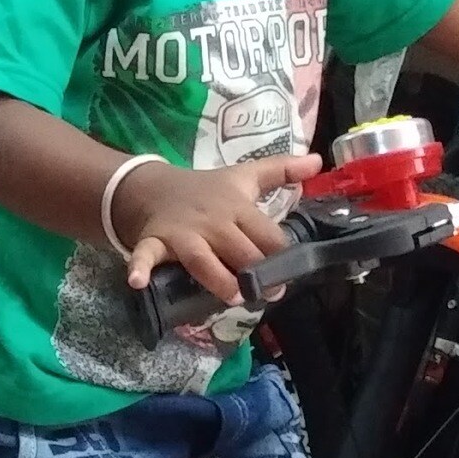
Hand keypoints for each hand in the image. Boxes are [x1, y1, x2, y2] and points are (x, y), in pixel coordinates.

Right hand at [115, 153, 321, 300]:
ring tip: (234, 297)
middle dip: (258, 275)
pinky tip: (137, 282)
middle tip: (271, 294)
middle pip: (240, 251)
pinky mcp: (155, 241)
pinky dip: (140, 268)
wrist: (153, 186)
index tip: (293, 272)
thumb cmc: (206, 189)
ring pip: (202, 260)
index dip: (283, 256)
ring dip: (218, 279)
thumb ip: (282, 170)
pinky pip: (146, 256)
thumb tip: (320, 160)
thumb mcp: (244, 176)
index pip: (268, 234)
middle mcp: (213, 221)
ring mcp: (183, 233)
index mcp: (237, 207)